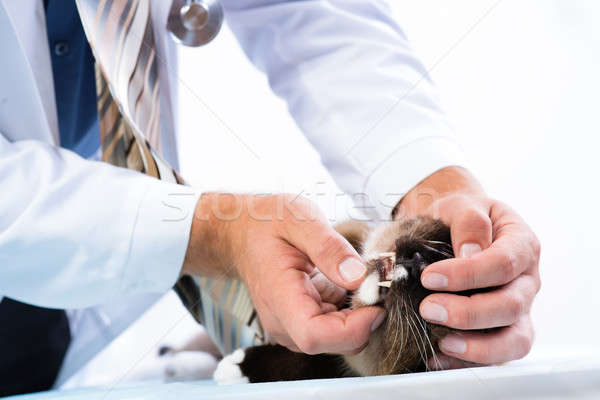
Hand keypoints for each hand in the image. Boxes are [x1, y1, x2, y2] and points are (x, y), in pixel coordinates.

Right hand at [183, 193, 384, 354]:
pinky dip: (351, 311)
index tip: (377, 302)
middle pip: (333, 343)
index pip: (315, 335)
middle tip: (377, 281)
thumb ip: (329, 247)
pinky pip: (336, 329)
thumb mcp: (299, 218)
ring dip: (360, 315)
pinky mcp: (303, 322)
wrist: (242, 234)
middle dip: (365, 319)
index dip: (353, 328)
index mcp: (279, 296)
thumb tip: (359, 276)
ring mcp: (292, 326)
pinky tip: (349, 283)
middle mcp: (283, 322)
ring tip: (361, 277)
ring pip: (339, 340)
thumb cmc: (267, 223)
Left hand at [395, 167, 540, 367]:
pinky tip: (437, 357)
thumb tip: (471, 252)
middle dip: (468, 313)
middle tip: (428, 309)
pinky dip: (468, 362)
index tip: (429, 277)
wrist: (457, 228)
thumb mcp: (463, 204)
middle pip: (509, 306)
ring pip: (514, 340)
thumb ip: (468, 221)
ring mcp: (518, 309)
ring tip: (442, 343)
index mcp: (521, 245)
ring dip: (478, 347)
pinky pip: (496, 356)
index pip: (503, 264)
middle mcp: (526, 281)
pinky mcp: (503, 331)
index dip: (468, 275)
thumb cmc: (462, 217)